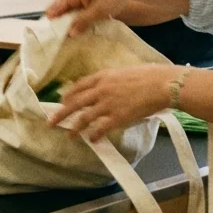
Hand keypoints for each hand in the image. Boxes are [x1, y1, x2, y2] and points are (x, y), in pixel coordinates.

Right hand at [44, 0, 136, 35]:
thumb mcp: (98, 11)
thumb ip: (83, 22)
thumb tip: (69, 34)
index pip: (55, 9)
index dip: (50, 22)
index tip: (48, 37)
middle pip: (60, 11)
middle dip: (58, 24)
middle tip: (56, 41)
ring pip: (68, 12)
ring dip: (68, 23)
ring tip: (65, 39)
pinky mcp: (86, 1)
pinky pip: (76, 12)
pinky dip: (76, 20)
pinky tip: (78, 31)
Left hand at [48, 64, 177, 141]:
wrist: (162, 85)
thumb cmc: (149, 75)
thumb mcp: (125, 72)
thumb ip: (113, 80)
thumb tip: (110, 87)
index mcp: (103, 76)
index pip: (79, 86)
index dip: (68, 95)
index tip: (62, 101)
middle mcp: (101, 90)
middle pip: (74, 103)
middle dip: (60, 113)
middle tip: (51, 121)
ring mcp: (107, 104)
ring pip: (84, 118)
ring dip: (74, 128)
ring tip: (69, 135)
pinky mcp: (117, 118)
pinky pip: (100, 128)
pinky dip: (94, 135)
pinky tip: (92, 140)